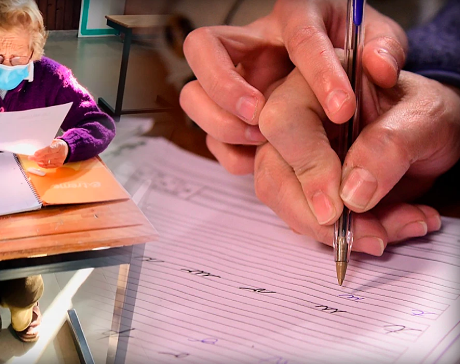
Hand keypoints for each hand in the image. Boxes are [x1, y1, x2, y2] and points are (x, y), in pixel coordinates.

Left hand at [29, 139, 68, 167]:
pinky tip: (39, 163)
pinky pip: (49, 166)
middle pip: (47, 157)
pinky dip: (43, 165)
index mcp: (59, 146)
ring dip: (39, 161)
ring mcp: (60, 160)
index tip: (35, 154)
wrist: (67, 149)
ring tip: (33, 159)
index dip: (42, 152)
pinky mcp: (59, 164)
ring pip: (47, 162)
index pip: (49, 150)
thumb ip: (47, 144)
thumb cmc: (58, 144)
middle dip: (37, 158)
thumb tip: (37, 148)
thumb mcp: (54, 141)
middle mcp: (60, 154)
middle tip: (30, 157)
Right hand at [179, 0, 406, 174]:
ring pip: (193, 95)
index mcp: (293, 16)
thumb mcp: (377, 38)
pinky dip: (229, 152)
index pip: (296, 36)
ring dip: (220, 122)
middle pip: (202, 49)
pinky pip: (210, 136)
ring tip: (260, 141)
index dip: (317, 72)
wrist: (336, 70)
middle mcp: (250, 46)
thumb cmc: (352, 48)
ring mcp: (233, 82)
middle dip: (224, 85)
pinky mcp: (230, 116)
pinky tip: (258, 161)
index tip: (343, 110)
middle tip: (259, 115)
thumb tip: (379, 68)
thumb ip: (384, 48)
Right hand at [252, 68, 459, 254]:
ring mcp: (289, 153)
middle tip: (370, 235)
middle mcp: (291, 117)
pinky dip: (340, 235)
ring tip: (388, 233)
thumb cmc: (424, 112)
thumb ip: (390, 146)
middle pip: (273, 170)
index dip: (307, 165)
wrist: (429, 132)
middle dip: (316, 213)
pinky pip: (302, 217)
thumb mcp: (425, 119)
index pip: (285, 122)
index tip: (339, 205)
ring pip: (281, 200)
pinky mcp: (298, 184)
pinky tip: (385, 230)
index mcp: (314, 83)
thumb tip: (350, 194)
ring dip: (331, 231)